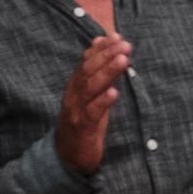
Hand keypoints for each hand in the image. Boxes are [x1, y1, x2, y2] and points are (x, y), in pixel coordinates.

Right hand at [52, 35, 132, 178]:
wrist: (66, 157)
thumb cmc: (82, 124)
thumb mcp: (90, 98)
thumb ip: (97, 75)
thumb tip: (103, 48)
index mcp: (76, 86)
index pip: (87, 61)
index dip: (101, 48)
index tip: (117, 36)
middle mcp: (74, 95)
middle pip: (89, 70)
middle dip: (107, 55)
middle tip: (125, 45)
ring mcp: (77, 111)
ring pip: (90, 87)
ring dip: (107, 72)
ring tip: (123, 60)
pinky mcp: (83, 127)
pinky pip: (92, 112)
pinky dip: (103, 101)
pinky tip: (114, 92)